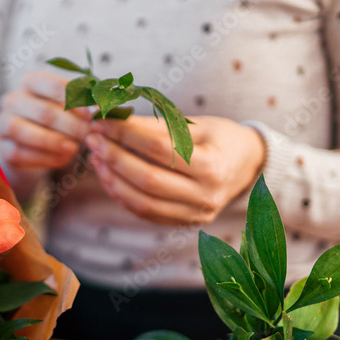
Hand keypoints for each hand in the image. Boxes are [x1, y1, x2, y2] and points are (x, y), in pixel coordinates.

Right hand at [0, 71, 93, 168]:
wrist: (33, 144)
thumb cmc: (57, 119)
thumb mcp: (68, 106)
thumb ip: (83, 104)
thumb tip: (102, 108)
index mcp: (32, 82)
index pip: (54, 85)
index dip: (76, 100)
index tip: (94, 113)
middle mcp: (13, 99)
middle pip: (44, 112)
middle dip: (71, 125)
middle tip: (90, 135)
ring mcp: (4, 124)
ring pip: (27, 133)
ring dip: (55, 142)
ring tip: (75, 148)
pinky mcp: (4, 148)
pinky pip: (22, 154)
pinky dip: (45, 158)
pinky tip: (63, 159)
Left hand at [86, 115, 266, 225]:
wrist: (247, 166)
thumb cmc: (219, 138)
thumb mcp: (195, 124)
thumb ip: (155, 125)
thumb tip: (111, 116)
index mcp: (213, 165)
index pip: (159, 149)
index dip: (126, 134)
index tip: (101, 120)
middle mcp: (205, 195)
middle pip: (148, 179)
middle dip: (114, 157)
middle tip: (92, 138)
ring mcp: (195, 214)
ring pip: (142, 202)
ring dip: (112, 179)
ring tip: (95, 157)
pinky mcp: (183, 223)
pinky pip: (144, 212)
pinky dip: (121, 195)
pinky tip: (107, 176)